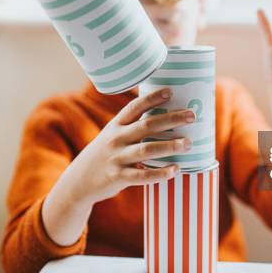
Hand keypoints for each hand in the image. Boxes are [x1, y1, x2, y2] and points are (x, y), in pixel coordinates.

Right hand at [71, 87, 194, 202]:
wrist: (80, 181)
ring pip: (146, 149)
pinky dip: (160, 173)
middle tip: (192, 116)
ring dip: (169, 146)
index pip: (134, 107)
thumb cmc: (105, 154)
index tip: (170, 91)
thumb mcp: (112, 135)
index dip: (152, 98)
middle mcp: (116, 139)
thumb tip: (166, 117)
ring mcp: (117, 158)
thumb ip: (133, 127)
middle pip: (146, 126)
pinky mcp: (118, 177)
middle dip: (171, 119)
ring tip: (188, 143)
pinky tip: (175, 170)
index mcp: (116, 125)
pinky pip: (142, 176)